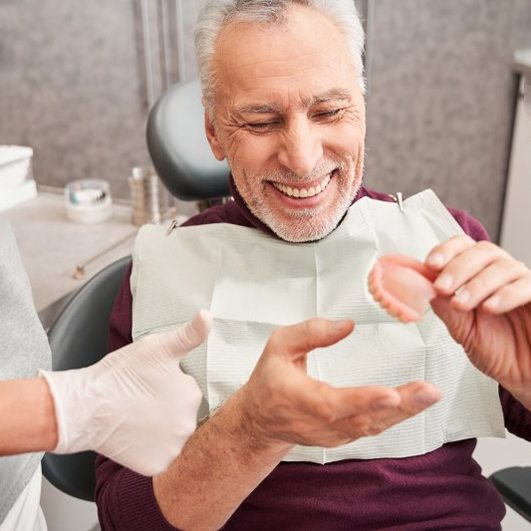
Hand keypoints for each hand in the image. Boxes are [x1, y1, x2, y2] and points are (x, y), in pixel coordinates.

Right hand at [41, 310, 211, 475]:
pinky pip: (160, 457)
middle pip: (182, 414)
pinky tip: (135, 436)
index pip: (187, 390)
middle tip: (141, 400)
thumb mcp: (158, 346)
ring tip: (137, 417)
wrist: (85, 407)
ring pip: (172, 435)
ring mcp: (173, 448)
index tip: (149, 383)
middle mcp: (189, 425)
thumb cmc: (120, 374)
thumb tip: (208, 315)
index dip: (168, 385)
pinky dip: (150, 449)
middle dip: (167, 407)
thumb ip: (189, 334)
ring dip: (161, 428)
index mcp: (192, 395)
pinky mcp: (156, 466)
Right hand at [238, 318, 440, 448]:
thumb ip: (310, 332)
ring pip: (372, 426)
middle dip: (400, 406)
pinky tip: (415, 402)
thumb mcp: (279, 346)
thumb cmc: (269, 380)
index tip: (390, 394)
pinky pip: (372, 427)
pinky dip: (396, 416)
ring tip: (430, 394)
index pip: (332, 403)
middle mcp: (319, 423)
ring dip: (405, 412)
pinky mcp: (343, 436)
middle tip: (428, 391)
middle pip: (363, 419)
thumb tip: (346, 325)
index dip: (362, 400)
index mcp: (299, 399)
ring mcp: (332, 434)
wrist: (261, 420)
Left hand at [426, 235, 530, 406]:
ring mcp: (524, 282)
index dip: (446, 251)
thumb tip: (421, 284)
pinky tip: (490, 307)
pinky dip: (506, 294)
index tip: (430, 264)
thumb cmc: (496, 349)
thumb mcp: (462, 328)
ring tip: (461, 304)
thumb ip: (445, 306)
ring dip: (477, 284)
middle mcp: (502, 273)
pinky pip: (528, 286)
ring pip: (503, 267)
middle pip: (481, 252)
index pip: (463, 247)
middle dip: (457, 268)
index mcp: (478, 274)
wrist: (524, 374)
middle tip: (442, 287)